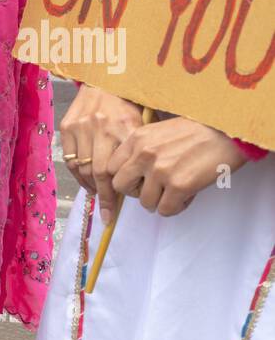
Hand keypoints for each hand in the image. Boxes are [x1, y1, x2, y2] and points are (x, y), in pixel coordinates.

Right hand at [59, 84, 143, 223]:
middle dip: (102, 196)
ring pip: (81, 168)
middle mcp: (100, 127)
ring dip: (89, 186)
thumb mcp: (144, 123)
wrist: (106, 80)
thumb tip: (141, 181)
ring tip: (98, 193)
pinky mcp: (67, 126)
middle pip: (97, 173)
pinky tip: (86, 180)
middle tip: (106, 210)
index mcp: (125, 126)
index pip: (117, 170)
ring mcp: (81, 127)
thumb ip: (140, 150)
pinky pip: (69, 159)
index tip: (112, 214)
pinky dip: (77, 174)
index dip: (114, 196)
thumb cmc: (130, 104)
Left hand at [108, 118, 248, 216]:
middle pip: (120, 186)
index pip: (110, 168)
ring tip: (176, 191)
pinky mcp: (179, 185)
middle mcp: (144, 154)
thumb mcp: (159, 132)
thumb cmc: (198, 131)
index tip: (137, 181)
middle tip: (154, 189)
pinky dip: (177, 207)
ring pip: (145, 202)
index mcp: (137, 139)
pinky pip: (166, 210)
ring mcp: (160, 170)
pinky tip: (188, 195)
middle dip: (136, 192)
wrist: (229, 130)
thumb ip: (141, 149)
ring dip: (160, 202)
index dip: (123, 178)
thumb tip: (131, 175)